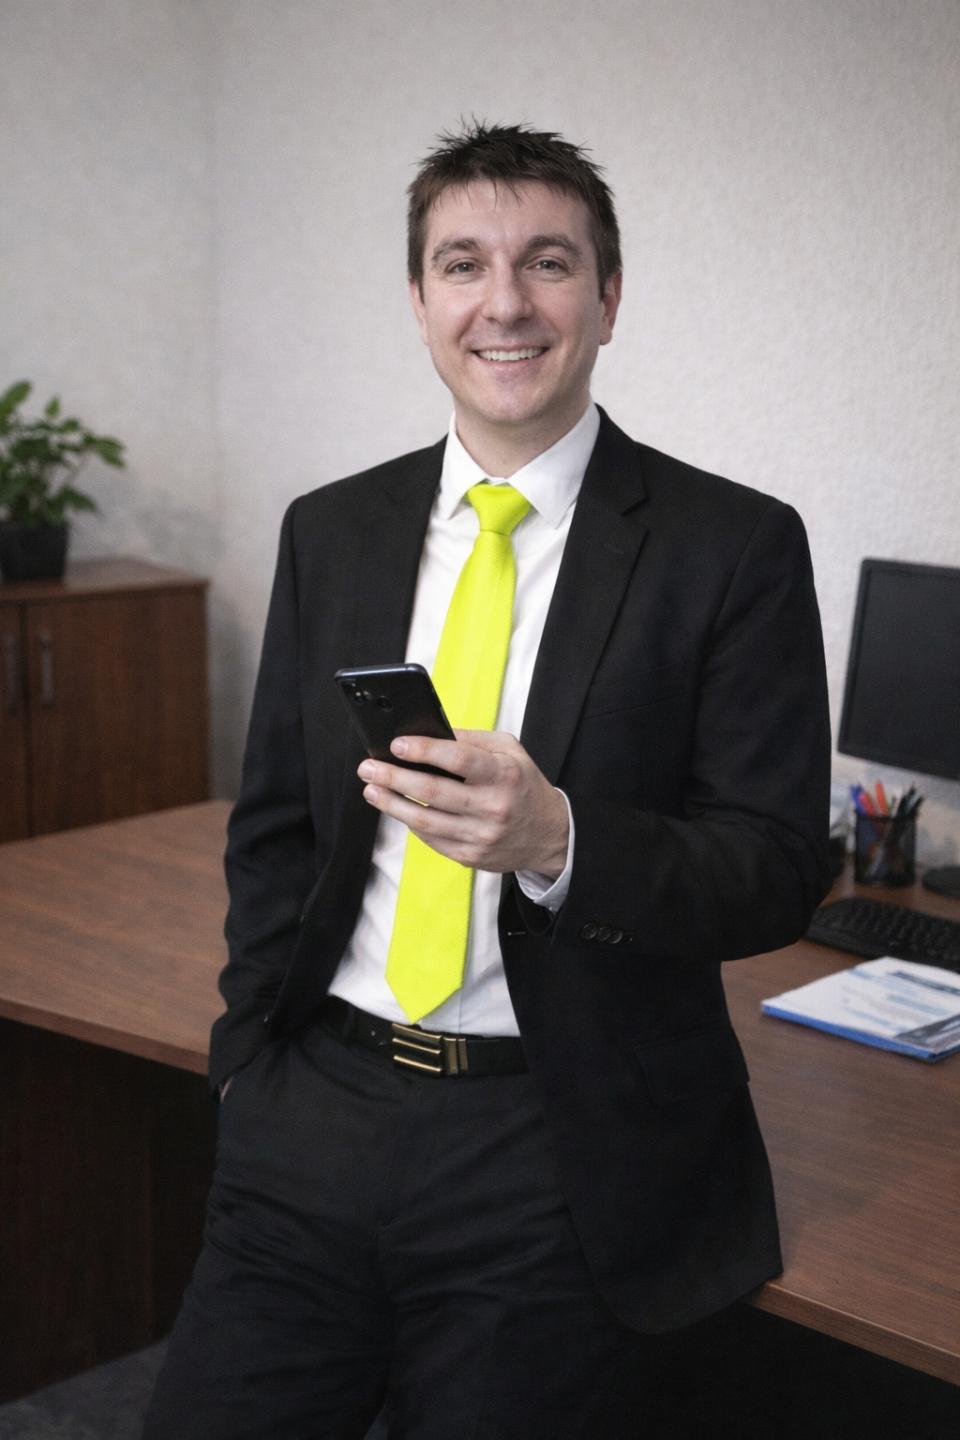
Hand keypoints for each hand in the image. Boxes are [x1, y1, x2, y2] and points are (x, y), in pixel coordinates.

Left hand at [358, 730, 568, 876]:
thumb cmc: (523, 784)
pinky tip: (396, 807)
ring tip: (371, 789)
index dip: (425, 751)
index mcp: (505, 774)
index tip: (396, 744)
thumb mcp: (509, 751)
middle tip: (368, 767)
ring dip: (391, 804)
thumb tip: (427, 733)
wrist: (549, 834)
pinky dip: (410, 822)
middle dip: (394, 778)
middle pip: (433, 792)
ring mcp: (481, 836)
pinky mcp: (471, 857)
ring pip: (425, 820)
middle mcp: (494, 807)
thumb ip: (471, 740)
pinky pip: (431, 839)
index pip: (460, 760)